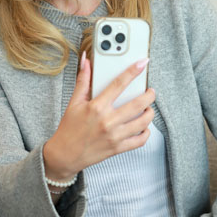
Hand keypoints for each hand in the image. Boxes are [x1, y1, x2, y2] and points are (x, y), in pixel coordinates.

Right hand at [43, 52, 154, 180]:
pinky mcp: (118, 148)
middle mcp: (108, 121)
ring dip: (150, 113)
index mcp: (97, 107)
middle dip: (149, 95)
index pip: (119, 84)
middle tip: (151, 91)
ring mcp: (114, 136)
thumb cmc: (69, 128)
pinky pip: (140, 141)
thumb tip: (85, 61)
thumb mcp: (74, 102)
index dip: (133, 71)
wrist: (65, 155)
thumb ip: (83, 81)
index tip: (142, 63)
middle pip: (138, 103)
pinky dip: (146, 133)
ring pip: (143, 122)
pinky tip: (144, 127)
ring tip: (148, 108)